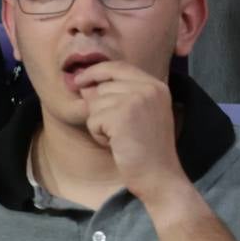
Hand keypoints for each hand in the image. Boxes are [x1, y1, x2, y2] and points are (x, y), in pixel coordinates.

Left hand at [78, 61, 184, 199]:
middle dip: (100, 109)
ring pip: (95, 103)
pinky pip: (93, 119)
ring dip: (99, 123)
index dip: (96, 71)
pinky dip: (98, 135)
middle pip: (103, 86)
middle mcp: (148, 87)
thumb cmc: (147, 148)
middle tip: (119, 129)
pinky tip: (115, 143)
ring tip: (119, 137)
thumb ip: (120, 94)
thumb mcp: (141, 113)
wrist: (158, 174)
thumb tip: (86, 85)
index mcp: (156, 85)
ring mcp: (136, 99)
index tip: (80, 81)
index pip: (118, 66)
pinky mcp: (122, 115)